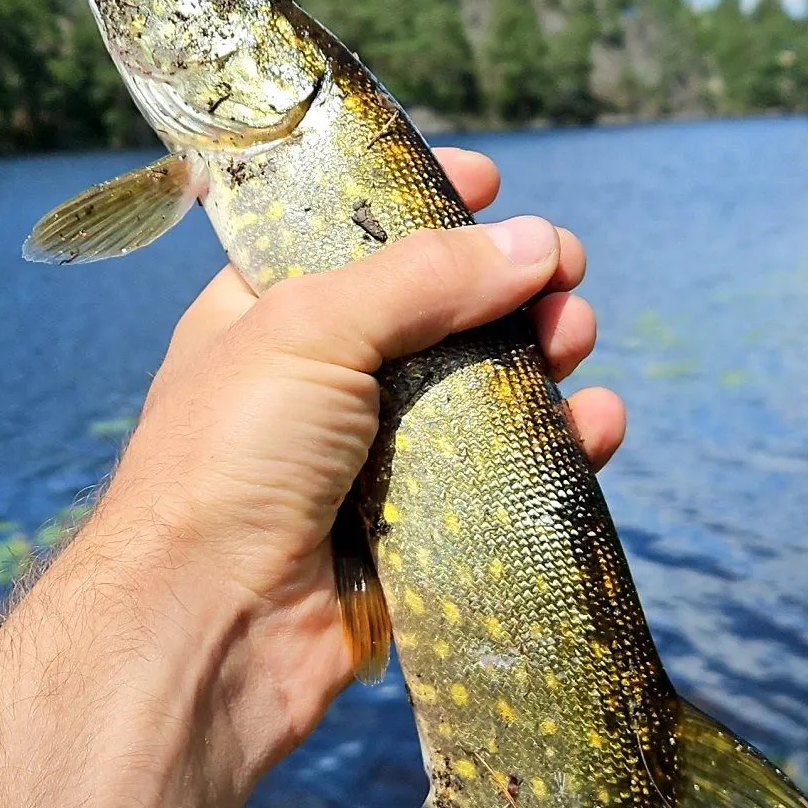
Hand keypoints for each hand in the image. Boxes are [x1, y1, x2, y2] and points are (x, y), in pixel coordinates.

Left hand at [75, 148, 625, 805]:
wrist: (208, 624)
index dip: (423, 203)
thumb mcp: (312, 327)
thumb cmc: (231, 457)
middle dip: (508, 285)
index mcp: (274, 313)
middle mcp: (327, 380)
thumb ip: (425, 277)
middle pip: (442, 312)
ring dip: (543, 357)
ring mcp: (376, 456)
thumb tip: (536, 241)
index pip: (357, 235)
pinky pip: (505, 473)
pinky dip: (558, 445)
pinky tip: (598, 425)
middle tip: (565, 274)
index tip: (492, 182)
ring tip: (578, 340)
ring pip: (485, 391)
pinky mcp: (422, 526)